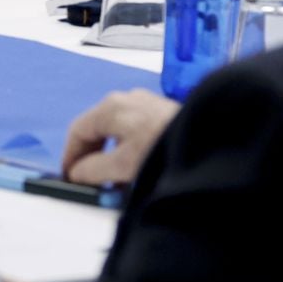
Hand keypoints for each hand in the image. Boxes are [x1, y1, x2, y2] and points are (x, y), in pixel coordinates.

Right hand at [62, 89, 180, 185]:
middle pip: (96, 129)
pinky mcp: (162, 113)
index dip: (69, 157)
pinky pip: (133, 131)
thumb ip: (93, 170)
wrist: (213, 141)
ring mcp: (145, 104)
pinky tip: (135, 168)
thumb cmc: (162, 149)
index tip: (69, 179)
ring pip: (115, 131)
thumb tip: (77, 173)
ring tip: (113, 180)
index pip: (77, 131)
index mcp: (110, 107)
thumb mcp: (122, 166)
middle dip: (89, 157)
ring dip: (108, 155)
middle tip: (88, 182)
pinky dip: (126, 149)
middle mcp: (126, 99)